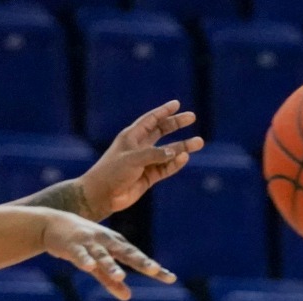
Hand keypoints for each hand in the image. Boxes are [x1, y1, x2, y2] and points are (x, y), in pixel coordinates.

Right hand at [42, 213, 173, 298]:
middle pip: (126, 253)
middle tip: (154, 269)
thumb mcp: (97, 263)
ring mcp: (89, 243)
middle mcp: (106, 242)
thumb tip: (127, 297)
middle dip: (140, 261)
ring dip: (111, 266)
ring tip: (121, 276)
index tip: (171, 278)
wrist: (50, 223)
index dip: (154, 268)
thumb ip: (110, 280)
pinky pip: (79, 254)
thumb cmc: (80, 243)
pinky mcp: (72, 246)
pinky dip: (84, 259)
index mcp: (116, 244)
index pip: (138, 258)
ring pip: (102, 255)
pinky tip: (88, 266)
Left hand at [80, 102, 204, 218]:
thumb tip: (176, 153)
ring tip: (199, 142)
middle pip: (162, 131)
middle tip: (192, 118)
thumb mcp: (132, 159)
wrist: (103, 195)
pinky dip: (175, 164)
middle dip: (176, 124)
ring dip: (183, 146)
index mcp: (131, 136)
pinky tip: (185, 158)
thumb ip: (154, 154)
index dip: (163, 111)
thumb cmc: (112, 172)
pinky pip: (166, 168)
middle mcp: (139, 147)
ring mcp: (145, 162)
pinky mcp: (149, 177)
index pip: (150, 120)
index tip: (177, 104)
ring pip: (168, 151)